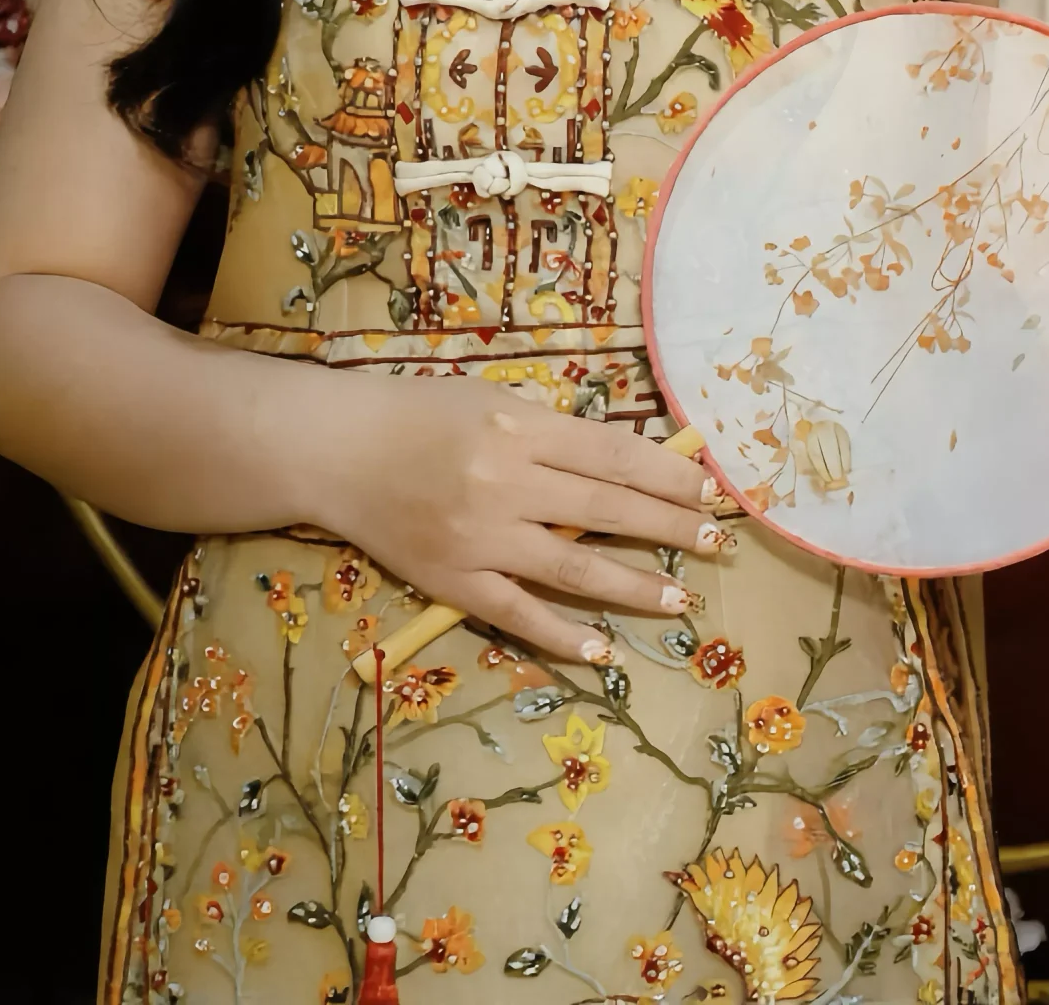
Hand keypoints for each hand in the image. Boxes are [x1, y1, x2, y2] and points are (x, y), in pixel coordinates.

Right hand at [313, 374, 723, 662]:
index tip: (711, 490)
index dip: (671, 476)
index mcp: (522, 429)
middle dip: (670, 528)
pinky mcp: (452, 581)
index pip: (617, 457)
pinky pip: (518, 614)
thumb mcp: (495, 399)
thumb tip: (626, 462)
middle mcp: (507, 484)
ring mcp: (480, 539)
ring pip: (574, 570)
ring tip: (679, 599)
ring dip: (634, 587)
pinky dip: (563, 635)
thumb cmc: (420, 414)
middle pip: (609, 512)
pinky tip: (602, 649)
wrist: (334, 451)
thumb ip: (556, 431)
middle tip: (715, 543)